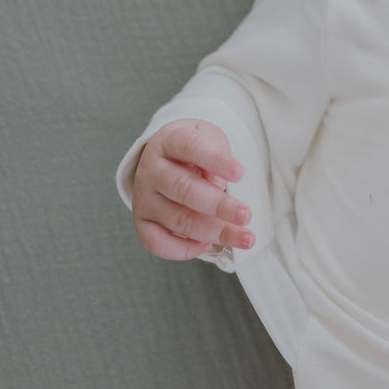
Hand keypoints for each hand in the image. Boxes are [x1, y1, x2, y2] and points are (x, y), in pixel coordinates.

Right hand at [131, 118, 254, 259]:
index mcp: (169, 141)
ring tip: (244, 237)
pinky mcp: (142, 221)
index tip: (241, 173)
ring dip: (214, 232)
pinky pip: (157, 243)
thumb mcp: (209, 139)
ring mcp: (143, 197)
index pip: (191, 147)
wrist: (165, 153)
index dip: (216, 160)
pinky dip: (183, 250)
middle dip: (219, 206)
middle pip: (184, 189)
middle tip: (246, 215)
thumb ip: (216, 154)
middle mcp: (151, 170)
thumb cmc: (196, 148)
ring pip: (177, 220)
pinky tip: (207, 245)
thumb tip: (217, 185)